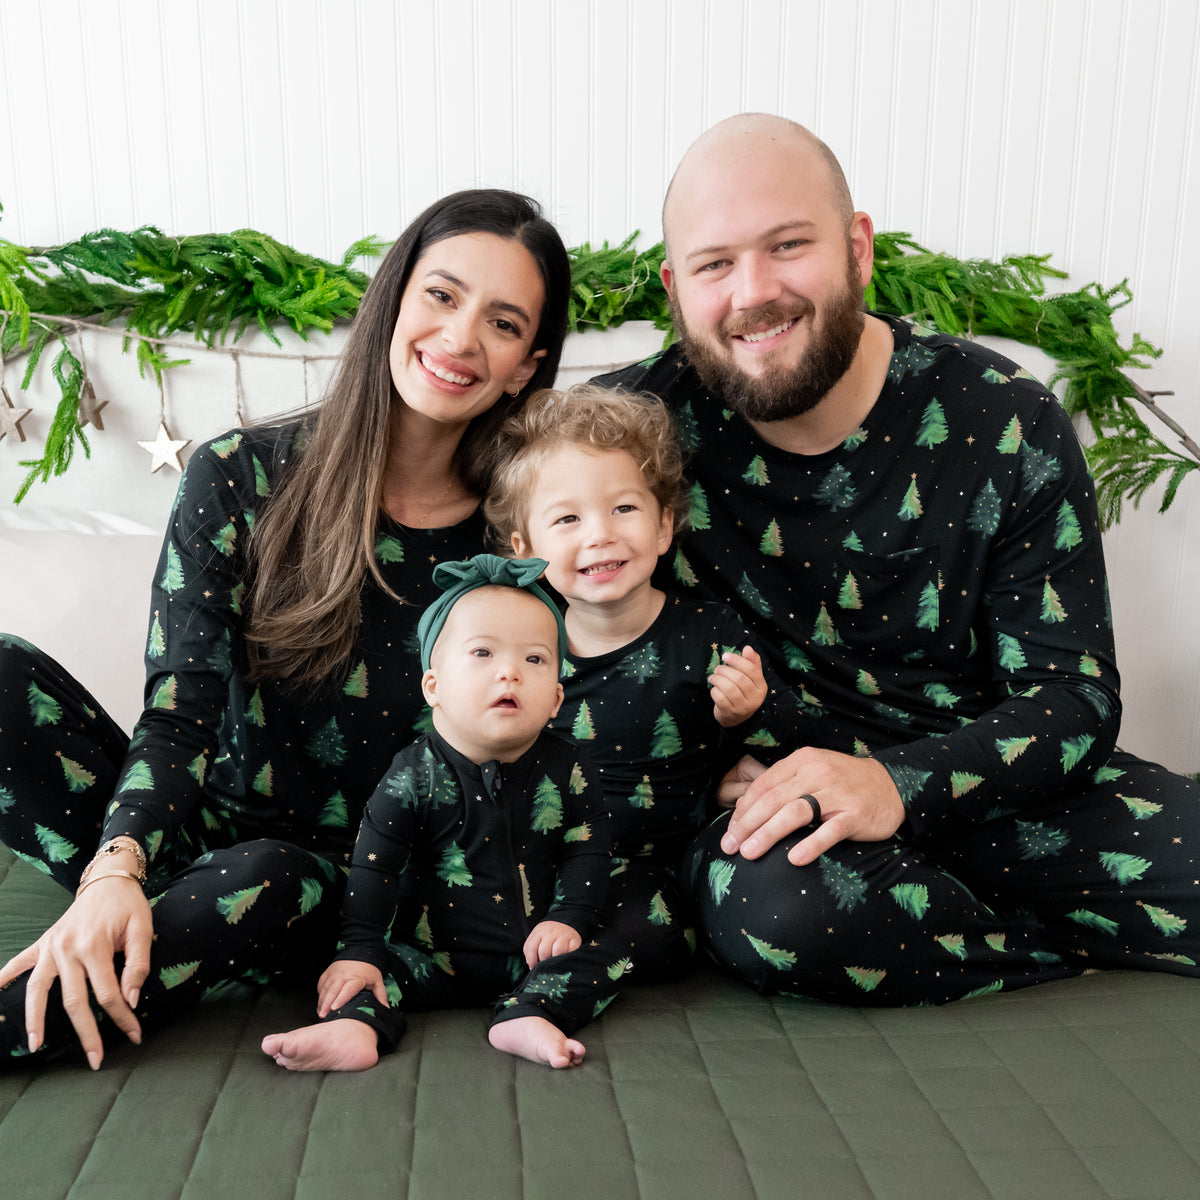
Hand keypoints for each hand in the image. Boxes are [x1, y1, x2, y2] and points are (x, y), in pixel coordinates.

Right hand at [0, 873, 151, 1069]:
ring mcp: (50, 947)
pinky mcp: (42, 943)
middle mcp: (66, 949)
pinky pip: (19, 963)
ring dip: (35, 1019)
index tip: (135, 1035)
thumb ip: (138, 964)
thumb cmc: (129, 906)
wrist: (108, 880)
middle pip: (73, 1000)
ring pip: (38, 990)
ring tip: (36, 1045)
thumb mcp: (143, 929)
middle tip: (95, 1060)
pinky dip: (5, 977)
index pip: (108, 993)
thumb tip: (130, 999)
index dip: (122, 1017)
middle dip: (86, 1033)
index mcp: (94, 946)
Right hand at [316, 959, 386, 1016]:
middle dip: (327, 1004)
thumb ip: (381, 995)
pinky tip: (321, 1006)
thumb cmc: (367, 969)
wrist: (359, 951)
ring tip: (321, 1014)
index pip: (348, 989)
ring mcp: (333, 974)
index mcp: (356, 978)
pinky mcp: (326, 974)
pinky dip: (320, 997)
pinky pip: (321, 987)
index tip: (335, 1008)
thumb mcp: (377, 980)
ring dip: (321, 1002)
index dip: (341, 999)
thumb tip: (385, 1009)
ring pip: (325, 990)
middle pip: (333, 990)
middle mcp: (343, 975)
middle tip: (323, 1016)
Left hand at [523, 920, 580, 967]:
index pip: (531, 947)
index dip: (531, 960)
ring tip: (555, 961)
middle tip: (545, 964)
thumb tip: (531, 966)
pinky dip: (568, 957)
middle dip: (543, 961)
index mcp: (539, 932)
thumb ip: (531, 949)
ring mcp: (564, 936)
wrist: (565, 922)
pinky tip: (565, 957)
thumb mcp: (537, 936)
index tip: (533, 967)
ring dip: (555, 959)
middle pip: (544, 951)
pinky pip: (571, 952)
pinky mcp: (574, 940)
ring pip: (557, 951)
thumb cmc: (548, 934)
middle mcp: (551, 933)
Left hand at [710, 645, 768, 726]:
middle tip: (717, 669)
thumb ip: (751, 662)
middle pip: (739, 678)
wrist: (737, 718)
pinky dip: (714, 691)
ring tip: (713, 677)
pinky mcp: (730, 713)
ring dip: (717, 679)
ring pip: (729, 688)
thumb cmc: (743, 693)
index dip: (737, 660)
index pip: (752, 670)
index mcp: (761, 686)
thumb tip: (748, 648)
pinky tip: (714, 689)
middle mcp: (755, 698)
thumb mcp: (751, 678)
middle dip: (724, 670)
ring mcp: (743, 707)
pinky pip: (720, 698)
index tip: (725, 656)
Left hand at [720, 747, 904, 865]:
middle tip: (730, 847)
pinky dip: (811, 844)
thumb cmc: (843, 782)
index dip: (743, 810)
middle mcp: (817, 773)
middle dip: (747, 825)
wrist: (891, 785)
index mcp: (802, 760)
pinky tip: (794, 859)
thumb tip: (745, 810)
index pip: (763, 786)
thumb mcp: (812, 772)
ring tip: (749, 853)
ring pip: (795, 813)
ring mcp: (837, 793)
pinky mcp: (856, 814)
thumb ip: (783, 785)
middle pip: (773, 800)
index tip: (729, 832)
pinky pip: (830, 831)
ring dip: (768, 834)